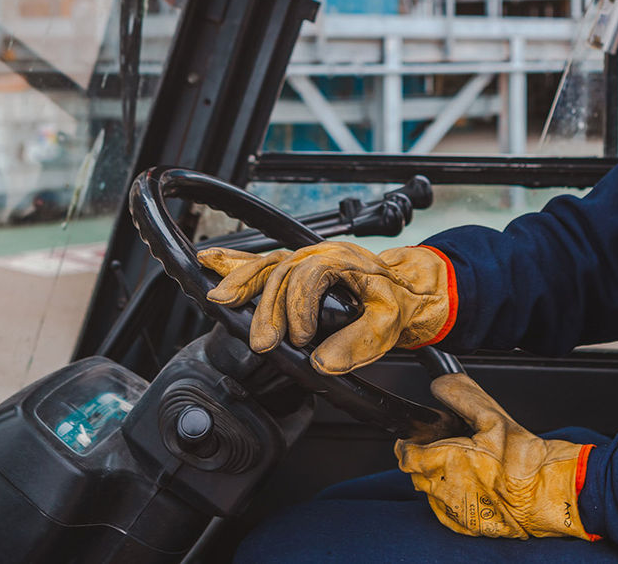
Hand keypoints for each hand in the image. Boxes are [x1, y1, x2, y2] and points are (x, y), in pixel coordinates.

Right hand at [196, 241, 452, 373]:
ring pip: (266, 265)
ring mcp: (305, 259)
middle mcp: (319, 254)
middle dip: (266, 307)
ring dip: (241, 281)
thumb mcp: (388, 324)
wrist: (408, 288)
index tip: (299, 339)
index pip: (309, 276)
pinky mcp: (296, 269)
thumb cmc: (398, 301)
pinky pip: (261, 262)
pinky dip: (234, 263)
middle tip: (262, 341)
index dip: (299, 308)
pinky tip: (209, 260)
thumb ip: (357, 344)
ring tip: (219, 298)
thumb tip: (322, 363)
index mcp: (341, 261)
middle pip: (281, 273)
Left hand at [396, 373, 595, 540]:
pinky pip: (448, 510)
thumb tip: (441, 385)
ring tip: (466, 466)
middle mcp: (446, 492)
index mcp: (446, 463)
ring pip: (432, 492)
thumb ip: (461, 397)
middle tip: (448, 446)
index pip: (407, 455)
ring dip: (440, 478)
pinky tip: (473, 485)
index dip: (411, 443)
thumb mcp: (494, 417)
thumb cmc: (525, 460)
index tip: (419, 437)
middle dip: (426, 458)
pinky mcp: (469, 526)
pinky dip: (454, 497)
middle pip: (417, 473)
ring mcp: (456, 512)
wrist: (550, 495)